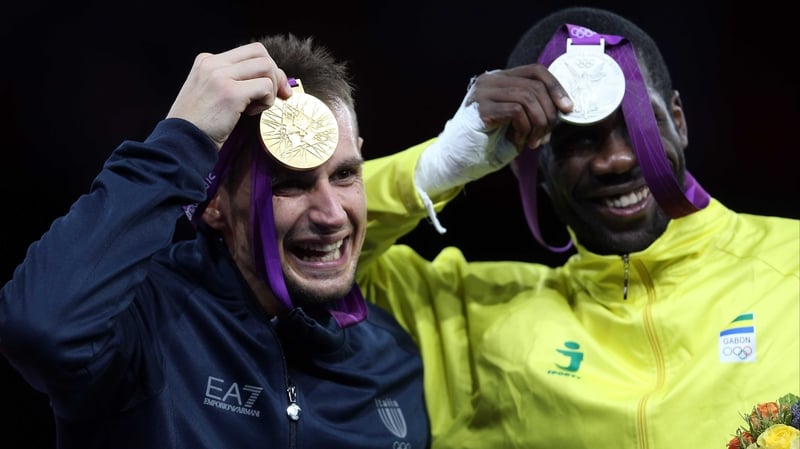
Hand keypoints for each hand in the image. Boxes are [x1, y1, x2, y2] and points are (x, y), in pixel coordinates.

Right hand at [166, 42, 291, 149]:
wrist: (182, 143)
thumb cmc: (199, 124)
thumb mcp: (209, 93)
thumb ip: (232, 81)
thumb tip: (269, 79)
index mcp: (207, 61)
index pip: (248, 52)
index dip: (266, 68)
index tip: (270, 88)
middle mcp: (213, 63)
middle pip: (260, 53)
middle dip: (275, 74)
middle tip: (279, 95)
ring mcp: (221, 76)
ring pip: (266, 67)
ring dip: (271, 88)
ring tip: (257, 106)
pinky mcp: (231, 93)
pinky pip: (265, 87)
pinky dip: (267, 101)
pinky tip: (251, 113)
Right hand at [467, 63, 572, 149]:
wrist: (459, 162)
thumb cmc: (489, 144)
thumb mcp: (517, 122)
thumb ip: (534, 108)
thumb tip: (564, 106)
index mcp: (500, 79)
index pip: (536, 71)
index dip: (556, 87)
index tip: (568, 109)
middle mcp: (490, 80)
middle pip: (535, 86)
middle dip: (549, 114)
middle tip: (546, 137)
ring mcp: (483, 92)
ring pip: (528, 98)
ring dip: (538, 124)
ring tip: (533, 142)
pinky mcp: (481, 108)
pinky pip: (516, 112)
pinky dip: (524, 130)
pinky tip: (517, 143)